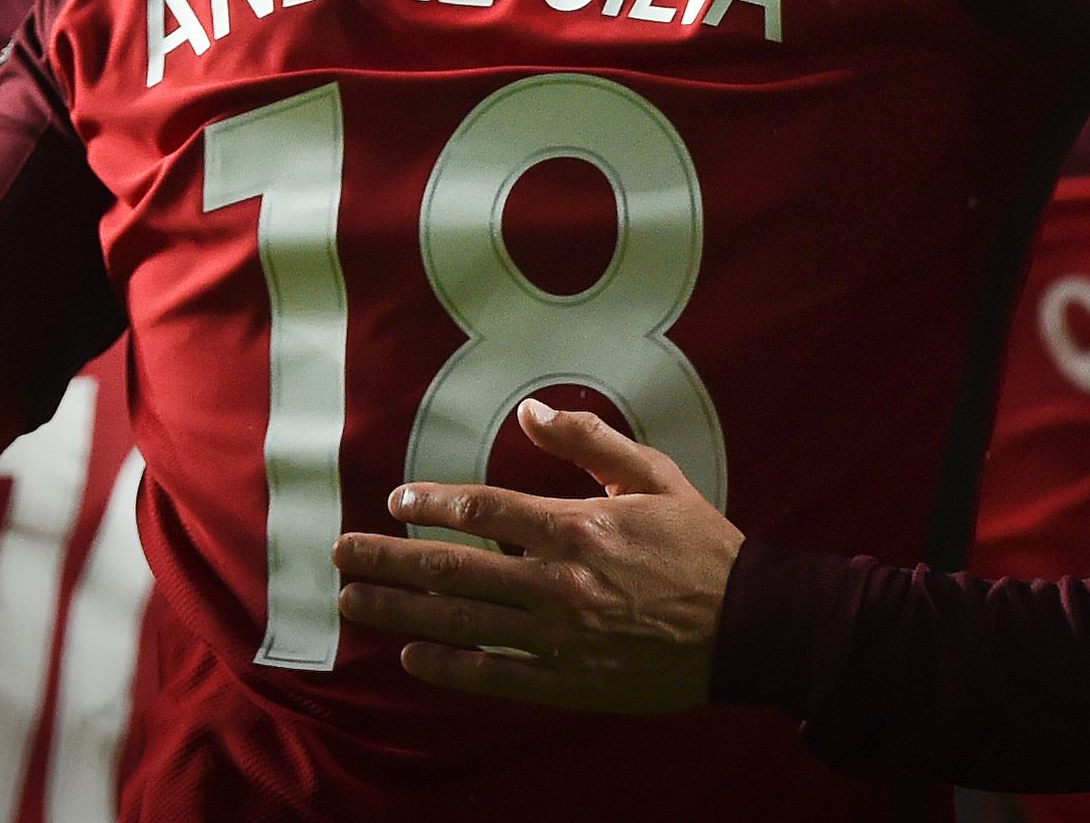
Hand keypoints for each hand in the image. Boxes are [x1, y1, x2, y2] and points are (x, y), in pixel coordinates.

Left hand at [332, 398, 743, 713]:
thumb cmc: (700, 544)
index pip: (484, 509)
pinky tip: (412, 655)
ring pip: (462, 622)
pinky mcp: (570, 681)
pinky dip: (449, 666)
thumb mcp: (653, 474)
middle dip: (389, 560)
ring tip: (354, 601)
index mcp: (576, 526)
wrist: (748, 623)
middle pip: (455, 568)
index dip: (431, 503)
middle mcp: (558, 581)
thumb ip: (588, 440)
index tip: (395, 501)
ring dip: (400, 610)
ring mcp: (560, 636)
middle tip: (341, 555)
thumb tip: (531, 409)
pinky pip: (495, 675)